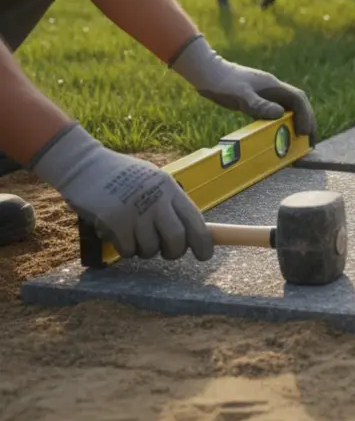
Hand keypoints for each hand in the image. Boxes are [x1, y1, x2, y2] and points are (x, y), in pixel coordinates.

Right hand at [30, 124, 213, 259]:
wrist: (83, 166)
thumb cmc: (121, 176)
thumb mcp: (153, 181)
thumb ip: (170, 203)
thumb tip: (191, 232)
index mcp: (170, 188)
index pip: (195, 220)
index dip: (203, 242)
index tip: (204, 255)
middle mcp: (156, 199)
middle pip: (177, 239)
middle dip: (174, 252)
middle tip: (166, 251)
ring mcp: (135, 211)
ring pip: (151, 249)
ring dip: (144, 250)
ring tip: (134, 234)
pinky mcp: (114, 222)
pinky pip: (128, 250)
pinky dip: (124, 248)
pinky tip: (117, 233)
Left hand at [169, 34, 315, 137]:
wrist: (206, 72)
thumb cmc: (222, 83)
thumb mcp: (240, 96)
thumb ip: (259, 105)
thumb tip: (280, 114)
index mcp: (273, 86)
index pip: (298, 99)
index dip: (305, 115)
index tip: (304, 132)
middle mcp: (273, 88)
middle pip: (297, 103)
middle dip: (306, 120)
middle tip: (309, 139)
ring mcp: (266, 92)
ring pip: (288, 107)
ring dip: (297, 121)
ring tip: (299, 138)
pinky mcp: (257, 98)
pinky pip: (276, 110)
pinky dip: (283, 121)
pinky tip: (280, 132)